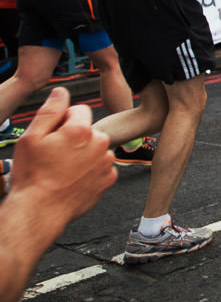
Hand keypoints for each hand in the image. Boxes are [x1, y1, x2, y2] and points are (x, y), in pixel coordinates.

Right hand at [9, 87, 114, 220]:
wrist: (40, 210)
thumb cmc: (32, 174)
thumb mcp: (31, 138)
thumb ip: (50, 110)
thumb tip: (61, 91)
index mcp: (81, 129)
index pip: (79, 110)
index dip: (62, 121)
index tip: (51, 137)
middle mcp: (100, 143)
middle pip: (89, 130)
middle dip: (75, 137)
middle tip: (55, 155)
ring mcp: (107, 162)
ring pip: (95, 148)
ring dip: (83, 154)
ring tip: (62, 169)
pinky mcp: (109, 178)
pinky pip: (101, 166)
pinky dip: (90, 170)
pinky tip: (73, 179)